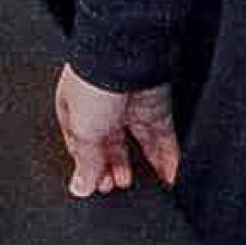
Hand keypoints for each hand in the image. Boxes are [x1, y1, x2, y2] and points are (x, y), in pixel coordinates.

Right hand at [55, 65, 179, 197]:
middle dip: (114, 170)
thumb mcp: (81, 129)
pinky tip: (169, 175)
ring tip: (147, 189)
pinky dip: (168, 159)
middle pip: (111, 147)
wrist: (124, 55)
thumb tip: (80, 187)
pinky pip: (164, 139)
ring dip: (142, 168)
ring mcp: (131, 110)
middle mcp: (103, 111)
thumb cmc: (92, 82)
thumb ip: (85, 161)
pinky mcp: (156, 109)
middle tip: (118, 187)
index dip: (90, 169)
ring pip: (139, 145)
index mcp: (76, 112)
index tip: (96, 187)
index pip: (82, 148)